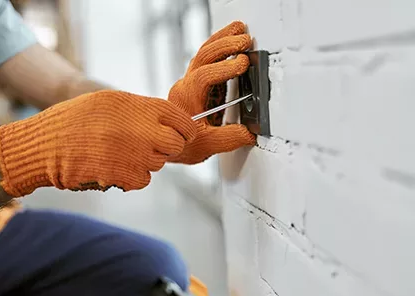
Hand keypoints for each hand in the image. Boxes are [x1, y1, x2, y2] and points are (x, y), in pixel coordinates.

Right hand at [0, 91, 196, 196]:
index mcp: (141, 107)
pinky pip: (144, 180)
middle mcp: (144, 130)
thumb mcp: (112, 102)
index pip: (183, 121)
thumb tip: (172, 123)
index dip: (185, 129)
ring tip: (120, 151)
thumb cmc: (77, 120)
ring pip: (159, 163)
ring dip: (147, 160)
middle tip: (153, 145)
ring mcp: (137, 155)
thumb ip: (144, 111)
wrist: (46, 144)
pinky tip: (114, 166)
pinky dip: (133, 176)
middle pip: (176, 144)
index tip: (183, 133)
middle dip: (170, 147)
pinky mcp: (127, 176)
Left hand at [167, 21, 255, 164]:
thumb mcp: (205, 146)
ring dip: (223, 40)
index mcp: (187, 99)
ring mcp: (191, 82)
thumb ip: (228, 139)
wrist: (166, 143)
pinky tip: (231, 40)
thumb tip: (249, 132)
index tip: (242, 63)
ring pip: (204, 53)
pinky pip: (207, 58)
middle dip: (225, 46)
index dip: (223, 68)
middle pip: (204, 57)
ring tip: (240, 29)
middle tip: (245, 41)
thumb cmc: (179, 144)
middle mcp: (187, 86)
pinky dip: (220, 46)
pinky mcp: (198, 82)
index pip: (204, 76)